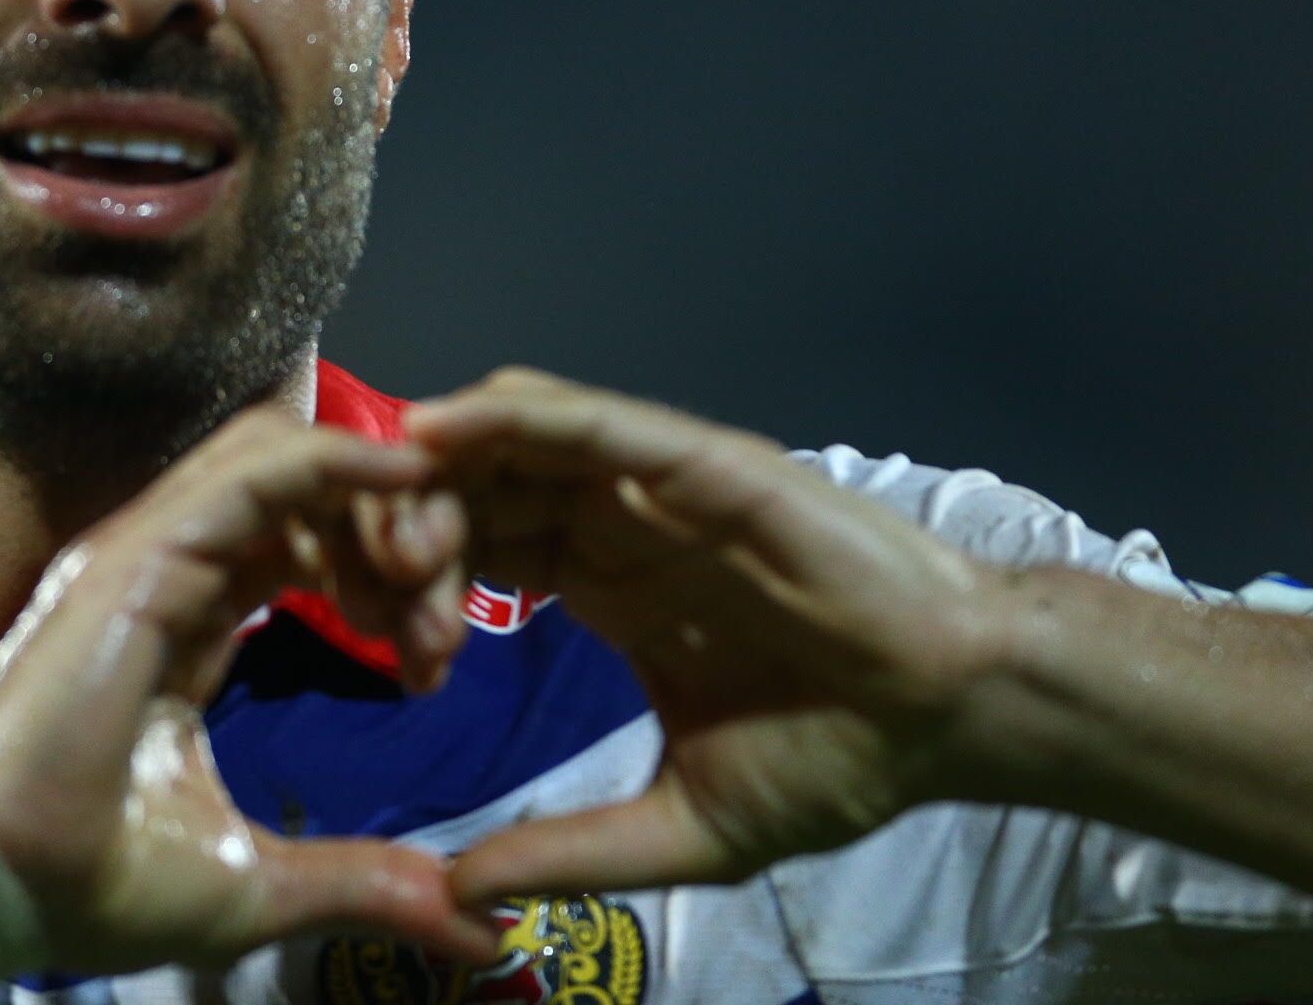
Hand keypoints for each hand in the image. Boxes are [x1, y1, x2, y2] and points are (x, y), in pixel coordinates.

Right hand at [0, 405, 496, 974]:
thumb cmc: (95, 881)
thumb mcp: (258, 883)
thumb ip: (364, 881)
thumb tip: (478, 931)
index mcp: (187, 617)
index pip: (298, 541)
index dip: (380, 572)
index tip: (436, 654)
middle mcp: (168, 567)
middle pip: (304, 491)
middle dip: (391, 531)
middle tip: (447, 619)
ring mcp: (150, 550)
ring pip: (285, 462)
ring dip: (375, 494)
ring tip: (435, 559)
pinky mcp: (143, 553)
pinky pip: (254, 471)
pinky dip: (335, 460)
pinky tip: (404, 477)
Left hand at [403, 368, 999, 901]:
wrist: (947, 716)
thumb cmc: (836, 756)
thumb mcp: (682, 825)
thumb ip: (570, 851)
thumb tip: (458, 896)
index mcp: (607, 586)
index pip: (479, 553)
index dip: (416, 586)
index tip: (388, 655)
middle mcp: (620, 523)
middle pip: (478, 489)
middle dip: (408, 523)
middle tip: (365, 584)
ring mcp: (658, 486)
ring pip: (518, 443)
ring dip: (443, 468)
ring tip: (387, 514)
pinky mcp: (701, 464)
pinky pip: (594, 423)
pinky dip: (520, 416)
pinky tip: (448, 429)